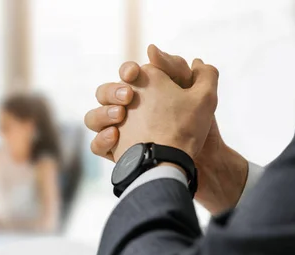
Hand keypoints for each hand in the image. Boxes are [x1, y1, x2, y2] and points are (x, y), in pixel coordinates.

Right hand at [85, 45, 248, 212]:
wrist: (197, 165)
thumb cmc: (197, 128)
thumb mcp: (200, 94)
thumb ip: (180, 68)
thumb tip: (152, 50)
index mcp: (146, 93)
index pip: (127, 75)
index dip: (128, 71)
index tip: (135, 73)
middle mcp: (129, 110)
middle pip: (104, 93)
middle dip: (111, 91)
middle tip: (128, 98)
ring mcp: (120, 132)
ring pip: (93, 117)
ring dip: (102, 114)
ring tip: (119, 118)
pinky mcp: (117, 153)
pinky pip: (96, 145)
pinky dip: (101, 140)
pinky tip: (115, 137)